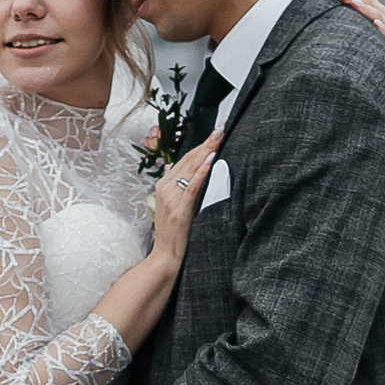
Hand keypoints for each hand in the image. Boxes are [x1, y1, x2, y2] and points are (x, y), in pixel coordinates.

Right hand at [147, 130, 221, 271]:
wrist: (165, 257)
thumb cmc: (173, 233)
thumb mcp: (171, 205)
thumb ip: (175, 185)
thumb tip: (175, 166)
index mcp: (164, 185)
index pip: (184, 159)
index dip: (201, 145)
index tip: (215, 132)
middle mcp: (165, 188)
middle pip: (188, 159)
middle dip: (206, 143)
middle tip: (221, 127)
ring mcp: (171, 199)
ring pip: (190, 169)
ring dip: (206, 151)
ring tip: (219, 137)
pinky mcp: (180, 210)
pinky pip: (193, 187)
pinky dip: (202, 172)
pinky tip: (211, 160)